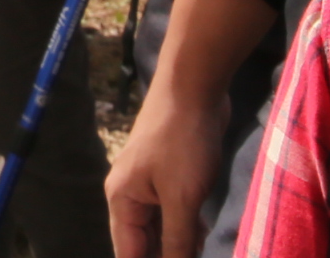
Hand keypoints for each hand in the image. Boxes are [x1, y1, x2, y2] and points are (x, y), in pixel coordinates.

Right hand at [109, 72, 230, 257]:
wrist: (193, 88)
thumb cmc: (183, 141)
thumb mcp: (182, 198)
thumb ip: (177, 241)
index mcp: (123, 200)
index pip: (129, 254)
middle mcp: (131, 195)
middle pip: (144, 243)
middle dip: (167, 257)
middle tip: (196, 257)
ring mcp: (151, 184)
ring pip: (162, 229)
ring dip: (181, 246)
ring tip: (202, 251)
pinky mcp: (171, 176)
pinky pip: (176, 213)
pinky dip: (189, 229)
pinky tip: (206, 238)